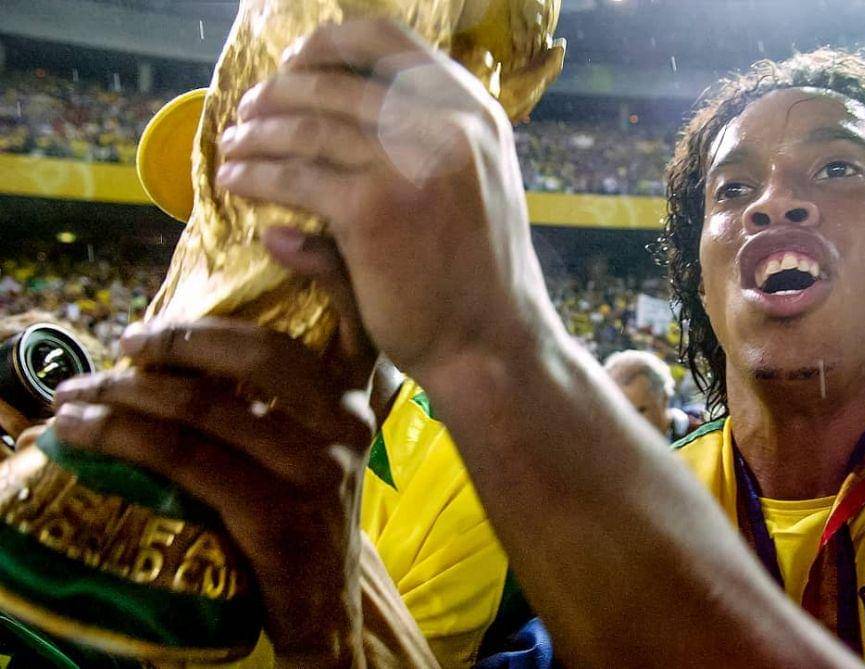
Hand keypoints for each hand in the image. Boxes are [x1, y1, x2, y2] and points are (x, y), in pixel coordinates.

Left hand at [51, 318, 375, 663]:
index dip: (218, 322)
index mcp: (349, 402)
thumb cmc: (302, 519)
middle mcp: (344, 428)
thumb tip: (184, 353)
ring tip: (78, 395)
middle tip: (124, 344)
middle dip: (177, 342)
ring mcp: (315, 472)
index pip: (291, 337)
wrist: (324, 606)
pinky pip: (189, 461)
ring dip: (127, 393)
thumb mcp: (314, 450)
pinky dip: (126, 439)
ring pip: (207, 408)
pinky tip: (85, 434)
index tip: (157, 325)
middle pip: (254, 356)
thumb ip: (286, 401)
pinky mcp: (278, 517)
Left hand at [217, 19, 555, 382]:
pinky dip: (255, 177)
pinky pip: (294, 178)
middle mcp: (447, 125)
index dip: (329, 43)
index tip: (293, 61)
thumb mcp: (471, 186)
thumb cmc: (477, 275)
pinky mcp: (373, 211)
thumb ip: (421, 145)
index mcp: (473, 112)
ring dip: (256, 135)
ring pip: (308, 128)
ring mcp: (410, 165)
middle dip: (276, 94)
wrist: (490, 343)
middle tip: (246, 113)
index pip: (390, 42)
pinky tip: (234, 184)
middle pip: (335, 84)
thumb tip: (326, 118)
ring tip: (232, 147)